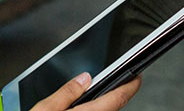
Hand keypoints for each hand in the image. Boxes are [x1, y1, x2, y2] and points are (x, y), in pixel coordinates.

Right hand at [28, 73, 142, 110]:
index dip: (131, 84)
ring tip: (95, 95)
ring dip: (103, 105)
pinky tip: (82, 109)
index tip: (137, 76)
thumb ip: (66, 92)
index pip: (120, 98)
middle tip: (114, 81)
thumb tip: (84, 78)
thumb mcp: (45, 109)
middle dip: (115, 93)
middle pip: (113, 107)